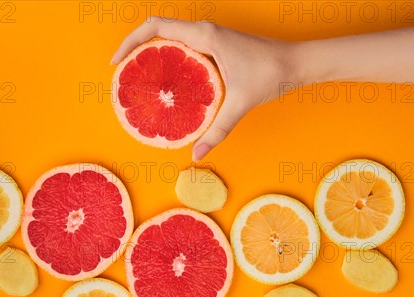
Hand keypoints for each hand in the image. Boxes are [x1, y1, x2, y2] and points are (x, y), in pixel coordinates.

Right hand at [111, 17, 298, 160]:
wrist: (296, 62)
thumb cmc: (272, 74)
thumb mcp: (240, 103)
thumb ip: (218, 130)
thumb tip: (197, 154)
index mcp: (204, 36)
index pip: (155, 27)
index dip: (130, 41)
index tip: (117, 62)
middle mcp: (204, 31)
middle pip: (157, 30)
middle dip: (135, 49)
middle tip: (124, 76)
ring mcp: (209, 37)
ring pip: (170, 37)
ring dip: (151, 53)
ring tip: (139, 79)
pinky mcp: (215, 45)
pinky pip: (183, 46)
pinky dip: (168, 58)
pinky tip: (167, 83)